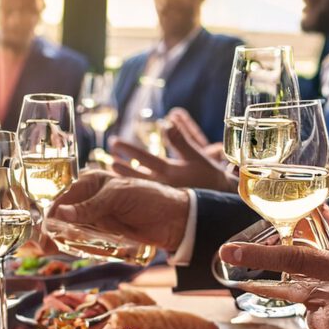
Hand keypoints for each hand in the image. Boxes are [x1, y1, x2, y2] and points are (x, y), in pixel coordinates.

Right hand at [50, 172, 191, 252]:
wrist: (175, 221)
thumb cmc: (150, 198)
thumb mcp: (118, 197)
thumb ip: (90, 207)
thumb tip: (61, 214)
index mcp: (91, 182)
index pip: (62, 196)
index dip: (50, 212)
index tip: (43, 229)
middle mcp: (89, 199)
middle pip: (61, 215)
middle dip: (50, 229)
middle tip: (44, 246)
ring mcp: (95, 218)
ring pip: (68, 230)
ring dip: (59, 240)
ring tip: (49, 251)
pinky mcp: (102, 235)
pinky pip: (82, 242)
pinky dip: (73, 247)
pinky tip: (64, 252)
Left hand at [108, 111, 232, 190]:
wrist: (221, 200)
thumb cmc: (209, 176)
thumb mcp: (196, 156)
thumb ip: (180, 139)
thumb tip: (166, 123)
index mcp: (169, 171)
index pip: (143, 158)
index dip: (128, 149)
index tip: (114, 142)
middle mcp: (162, 185)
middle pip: (134, 175)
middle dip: (120, 165)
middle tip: (107, 158)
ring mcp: (161, 197)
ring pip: (137, 187)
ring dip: (123, 178)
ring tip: (111, 170)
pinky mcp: (163, 206)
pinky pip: (143, 198)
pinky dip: (132, 191)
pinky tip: (123, 187)